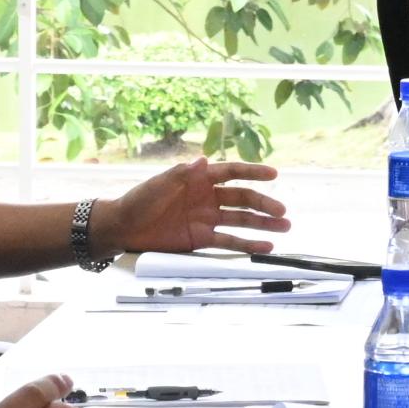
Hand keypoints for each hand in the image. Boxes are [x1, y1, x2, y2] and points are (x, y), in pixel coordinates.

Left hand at [92, 159, 290, 256]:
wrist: (123, 228)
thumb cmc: (139, 200)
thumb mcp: (160, 184)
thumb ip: (183, 174)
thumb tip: (204, 160)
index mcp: (199, 179)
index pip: (232, 173)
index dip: (253, 172)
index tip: (274, 174)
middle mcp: (207, 198)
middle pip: (242, 199)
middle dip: (264, 204)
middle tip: (282, 211)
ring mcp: (207, 219)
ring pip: (241, 220)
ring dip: (263, 224)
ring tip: (285, 227)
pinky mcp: (202, 239)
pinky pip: (229, 241)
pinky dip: (248, 244)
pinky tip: (265, 246)